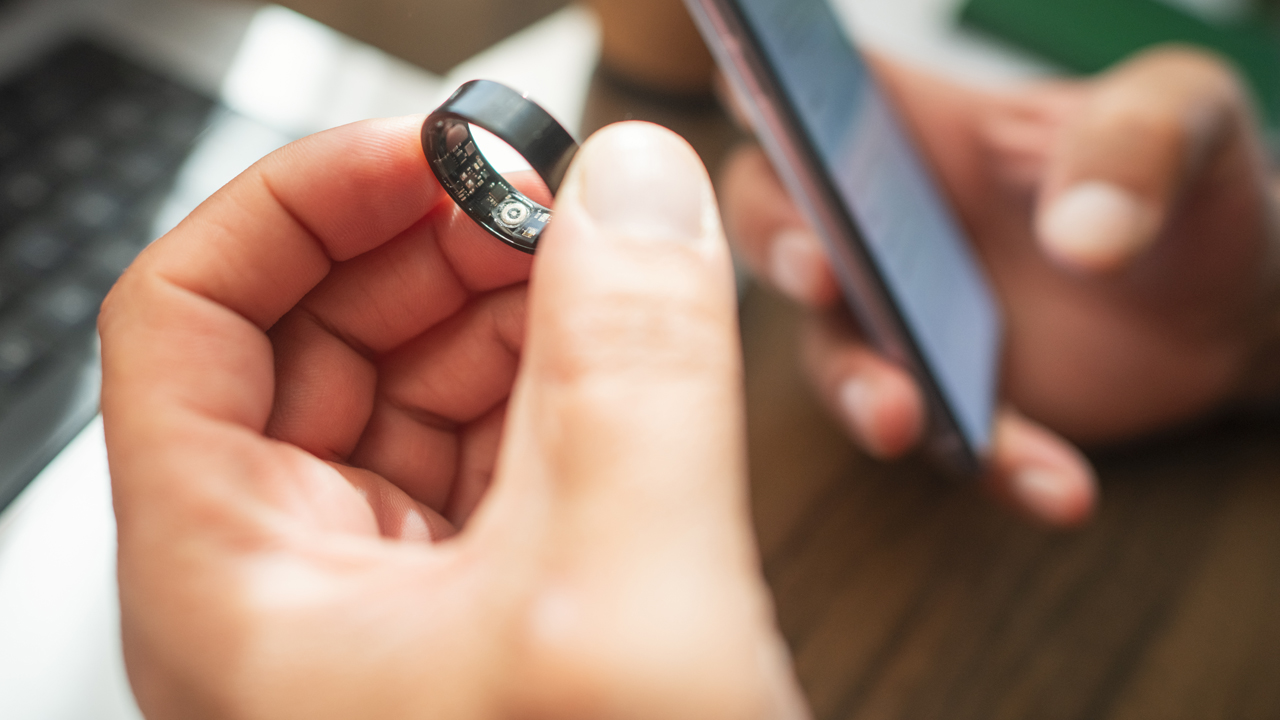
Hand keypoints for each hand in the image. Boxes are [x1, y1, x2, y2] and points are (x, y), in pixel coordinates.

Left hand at [101, 119, 806, 718]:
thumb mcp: (626, 611)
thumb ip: (635, 373)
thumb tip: (635, 194)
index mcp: (236, 592)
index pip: (186, 320)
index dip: (303, 205)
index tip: (432, 152)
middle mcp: (293, 595)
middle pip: (308, 340)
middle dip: (425, 243)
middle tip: (541, 195)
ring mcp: (393, 610)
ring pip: (412, 393)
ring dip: (500, 307)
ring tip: (595, 262)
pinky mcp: (488, 621)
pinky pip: (495, 458)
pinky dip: (554, 385)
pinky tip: (620, 356)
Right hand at [722, 48, 1279, 525]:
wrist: (1233, 318)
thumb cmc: (1192, 190)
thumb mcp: (1191, 122)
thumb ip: (1138, 139)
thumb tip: (1079, 232)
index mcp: (923, 128)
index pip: (813, 87)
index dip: (762, 83)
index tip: (746, 92)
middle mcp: (887, 224)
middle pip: (775, 218)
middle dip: (778, 243)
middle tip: (819, 273)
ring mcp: (905, 322)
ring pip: (833, 352)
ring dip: (858, 387)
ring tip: (905, 415)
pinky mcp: (946, 405)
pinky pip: (941, 442)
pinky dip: (990, 465)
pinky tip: (1055, 482)